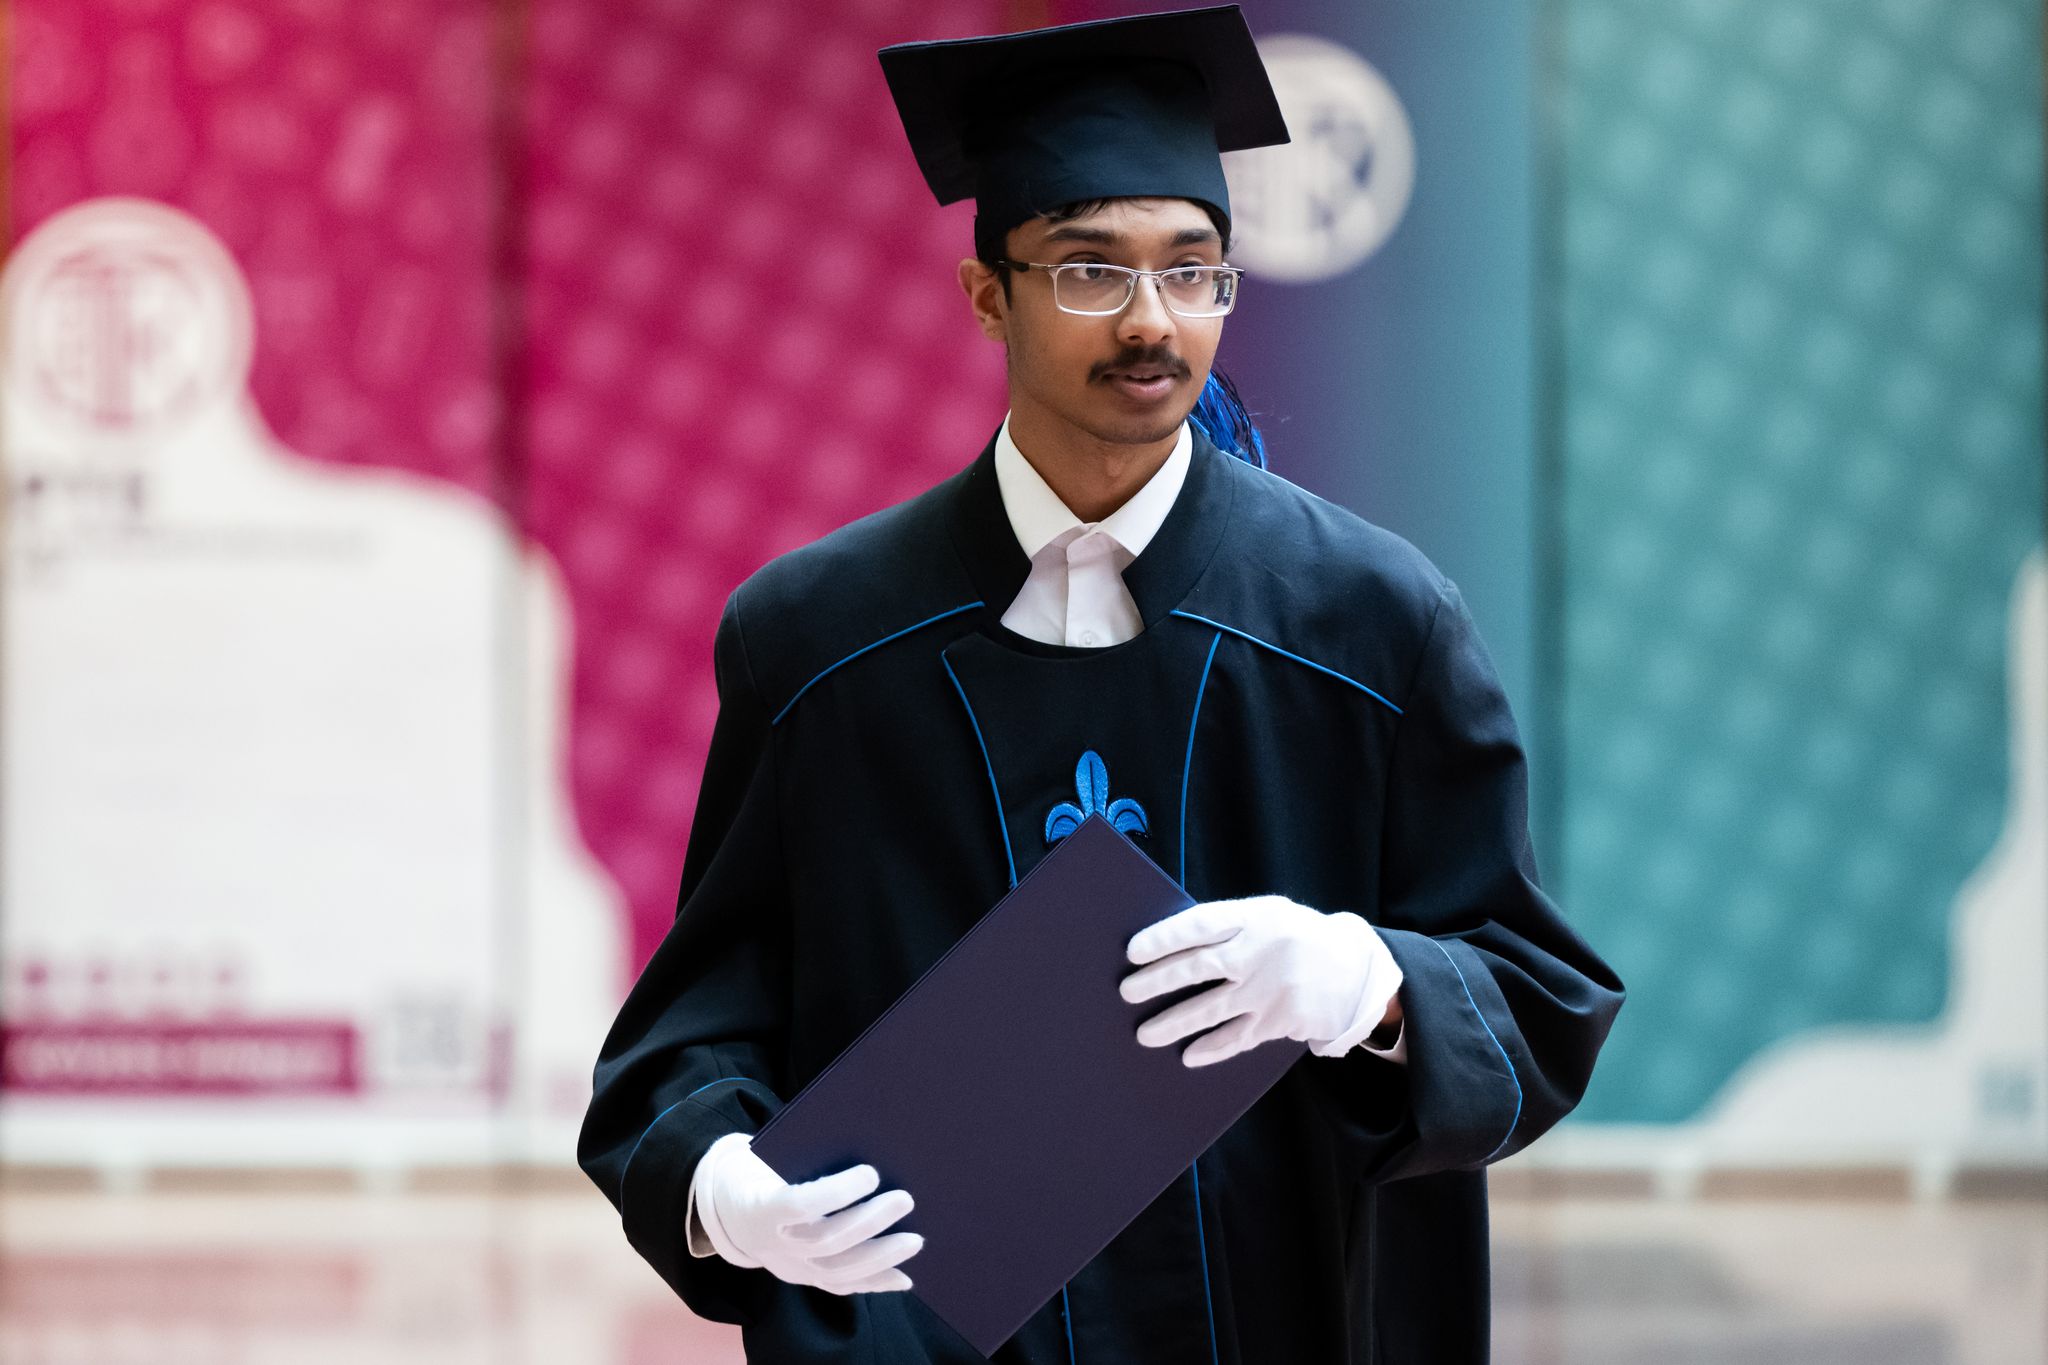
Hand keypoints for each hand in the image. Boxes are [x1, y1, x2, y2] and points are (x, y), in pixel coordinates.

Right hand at [694, 1132, 922, 1293]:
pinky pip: (842, 1287)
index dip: (837, 1192)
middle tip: (906, 1199)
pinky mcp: (805, 1279)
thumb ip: (813, 1152)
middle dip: (869, 1222)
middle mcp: (774, 1243)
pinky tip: (905, 1278)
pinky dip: (876, 1284)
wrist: (733, 1210)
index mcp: (762, 1206)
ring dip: (881, 1257)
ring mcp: (789, 1267)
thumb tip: (871, 1139)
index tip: (872, 1172)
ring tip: (915, 1240)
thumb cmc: (767, 1171)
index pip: (800, 1204)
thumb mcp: (776, 1156)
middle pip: (825, 1241)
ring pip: (836, 1272)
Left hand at [1121, 896, 1402, 1066]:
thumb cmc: (1296, 937)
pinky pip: (1237, 1038)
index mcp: (1255, 918)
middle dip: (1157, 981)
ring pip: (1211, 1008)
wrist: (1355, 968)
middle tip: (1127, 992)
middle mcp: (1260, 953)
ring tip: (1144, 1033)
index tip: (1132, 951)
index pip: (1200, 924)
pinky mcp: (1279, 1021)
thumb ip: (1228, 927)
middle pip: (1198, 967)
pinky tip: (1188, 1054)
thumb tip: (1169, 946)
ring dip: (1173, 1022)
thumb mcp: (1269, 916)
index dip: (1164, 937)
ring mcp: (1269, 990)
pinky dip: (1211, 1048)